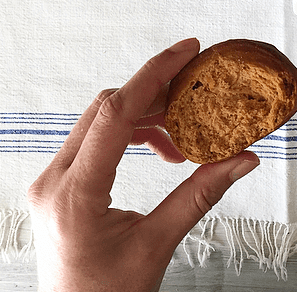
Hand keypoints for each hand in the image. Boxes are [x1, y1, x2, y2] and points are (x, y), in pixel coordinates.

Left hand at [27, 38, 259, 291]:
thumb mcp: (156, 246)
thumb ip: (200, 196)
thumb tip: (242, 159)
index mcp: (74, 195)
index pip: (115, 113)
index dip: (154, 74)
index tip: (187, 50)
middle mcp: (55, 180)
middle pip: (106, 108)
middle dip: (154, 91)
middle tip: (194, 86)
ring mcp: (53, 181)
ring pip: (100, 120)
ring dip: (145, 114)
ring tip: (182, 132)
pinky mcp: (61, 185)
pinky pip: (97, 139)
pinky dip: (132, 133)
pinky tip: (161, 148)